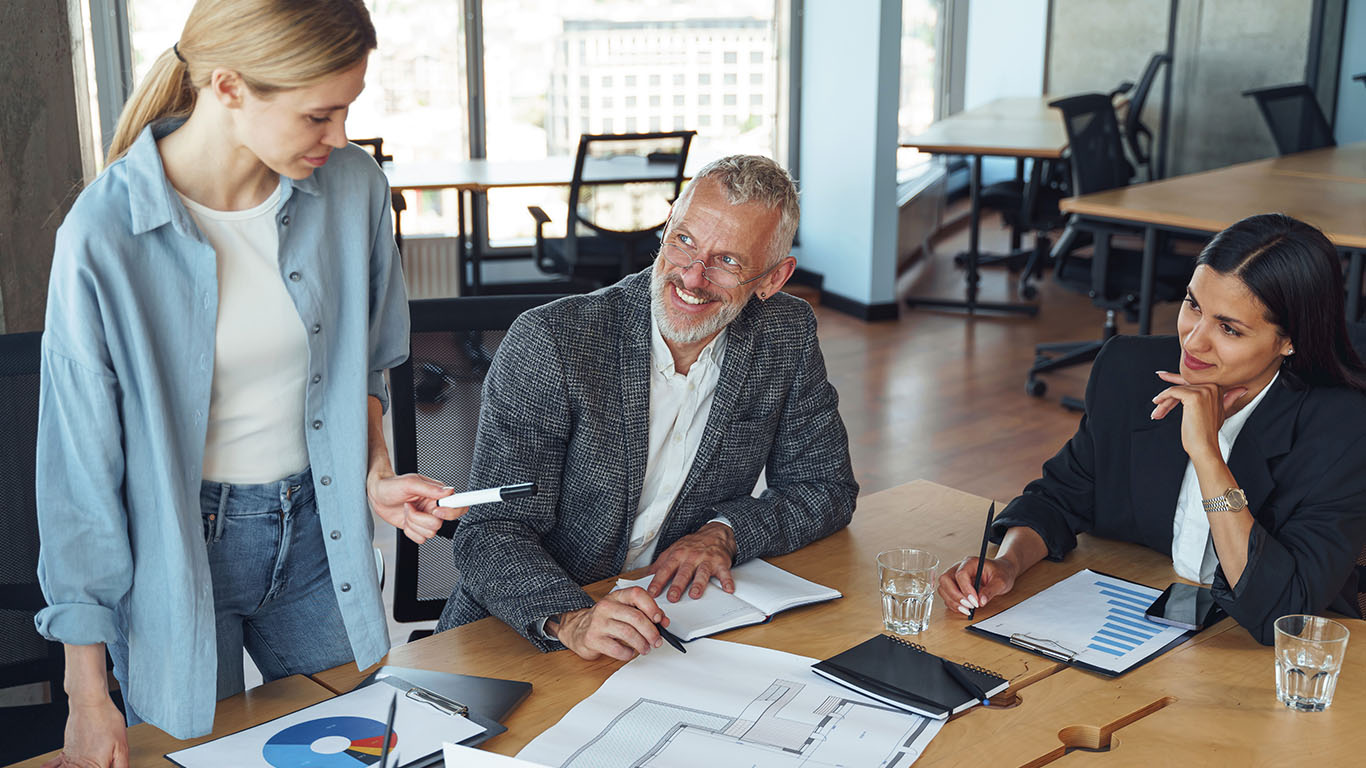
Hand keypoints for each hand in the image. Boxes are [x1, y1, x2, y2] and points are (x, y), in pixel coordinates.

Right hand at [44, 695, 128, 767]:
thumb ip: (121, 765)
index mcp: (96, 766)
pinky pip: (54, 765)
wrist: (89, 703)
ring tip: (80, 766)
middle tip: (91, 764)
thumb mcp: (122, 745)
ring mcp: (71, 758)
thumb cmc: (106, 720)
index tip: (104, 767)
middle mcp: (80, 765)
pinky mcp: (66, 750)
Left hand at [366, 470, 463, 543]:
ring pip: (429, 533)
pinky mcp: (418, 528)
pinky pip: (420, 539)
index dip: (449, 512)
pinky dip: (410, 531)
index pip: (458, 505)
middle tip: (410, 507)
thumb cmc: (392, 485)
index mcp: (437, 495)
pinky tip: (405, 519)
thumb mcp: (410, 483)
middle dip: (420, 518)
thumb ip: (430, 488)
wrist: (377, 494)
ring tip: (406, 511)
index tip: (436, 510)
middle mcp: (434, 507)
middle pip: (439, 524)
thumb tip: (448, 491)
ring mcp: (426, 518)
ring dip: (413, 523)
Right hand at [552, 587, 666, 660]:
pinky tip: (630, 653)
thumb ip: (643, 613)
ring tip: (645, 648)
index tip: (660, 619)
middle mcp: (606, 607)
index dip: (652, 607)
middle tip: (657, 641)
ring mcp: (598, 623)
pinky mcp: (593, 639)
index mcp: (616, 597)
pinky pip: (617, 649)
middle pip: (636, 617)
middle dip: (651, 632)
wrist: (576, 629)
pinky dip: (628, 654)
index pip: (637, 594)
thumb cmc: (604, 620)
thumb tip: (663, 621)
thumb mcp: (622, 610)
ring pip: (629, 634)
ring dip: (642, 644)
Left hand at [645, 522, 736, 602]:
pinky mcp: (721, 563)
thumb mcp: (673, 550)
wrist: (715, 533)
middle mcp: (692, 557)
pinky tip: (727, 589)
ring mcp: (707, 560)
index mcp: (678, 555)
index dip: (658, 581)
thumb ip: (660, 564)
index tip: (652, 592)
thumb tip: (646, 576)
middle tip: (672, 597)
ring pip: (702, 573)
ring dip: (699, 584)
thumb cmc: (693, 545)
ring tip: (695, 595)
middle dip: (677, 585)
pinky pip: (724, 573)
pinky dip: (727, 581)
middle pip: (683, 572)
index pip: (665, 569)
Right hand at [938, 556, 1018, 616]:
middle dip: (955, 596)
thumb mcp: (1001, 581)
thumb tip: (981, 601)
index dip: (965, 589)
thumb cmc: (1001, 572)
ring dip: (953, 602)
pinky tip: (965, 609)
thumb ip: (991, 590)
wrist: (1002, 572)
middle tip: (968, 607)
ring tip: (967, 610)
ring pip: (943, 589)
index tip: (975, 601)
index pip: (960, 574)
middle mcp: (958, 568)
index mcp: (970, 563)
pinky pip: (947, 596)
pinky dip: (953, 605)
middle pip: (945, 580)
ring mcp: (955, 577)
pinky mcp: (955, 587)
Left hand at [1151, 371, 1246, 462]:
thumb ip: (1227, 399)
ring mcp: (1204, 390)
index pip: (1192, 381)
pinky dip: (1163, 398)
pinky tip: (1157, 404)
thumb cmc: (1208, 433)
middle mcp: (1213, 386)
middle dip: (1168, 398)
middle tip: (1156, 405)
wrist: (1205, 446)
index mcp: (1218, 388)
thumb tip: (1242, 389)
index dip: (1175, 379)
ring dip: (1164, 403)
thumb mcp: (1220, 412)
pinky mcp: (1194, 396)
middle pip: (1182, 386)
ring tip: (1157, 413)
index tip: (1162, 375)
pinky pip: (1173, 392)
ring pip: (1176, 390)